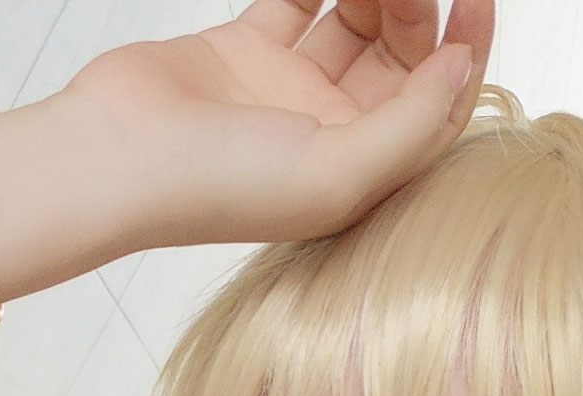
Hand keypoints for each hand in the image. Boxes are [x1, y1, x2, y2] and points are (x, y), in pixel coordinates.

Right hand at [0, 1, 492, 302]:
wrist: (117, 160)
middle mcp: (329, 135)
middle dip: (414, 8)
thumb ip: (411, 125)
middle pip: (401, 57)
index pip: (436, 110)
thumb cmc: (217, 189)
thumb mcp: (336, 175)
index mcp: (358, 175)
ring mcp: (287, 91)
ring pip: (356, 19)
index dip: (466, 53)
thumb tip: (464, 66)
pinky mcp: (246, 50)